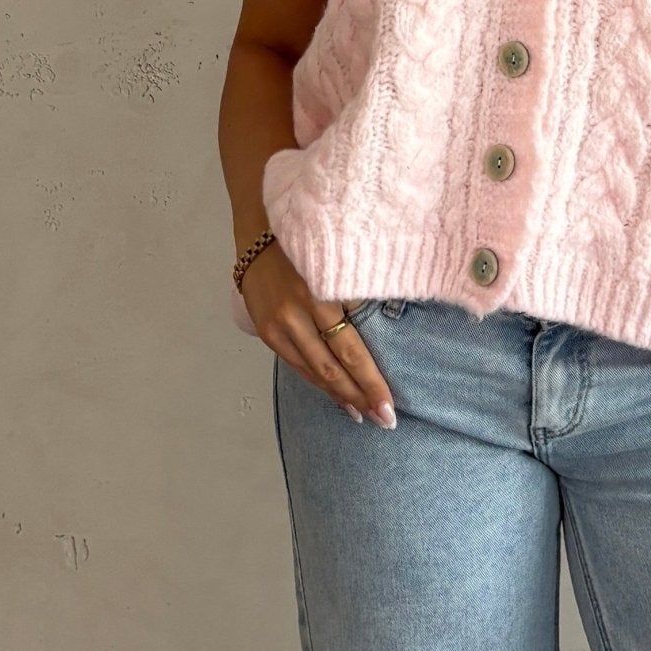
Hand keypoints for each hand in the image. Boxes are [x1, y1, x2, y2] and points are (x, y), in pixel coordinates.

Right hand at [241, 243, 397, 426]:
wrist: (261, 230)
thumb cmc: (313, 240)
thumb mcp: (340, 260)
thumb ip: (358, 294)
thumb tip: (388, 328)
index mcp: (319, 293)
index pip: (349, 349)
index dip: (370, 381)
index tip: (389, 407)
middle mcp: (295, 313)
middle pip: (330, 367)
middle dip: (359, 397)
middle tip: (383, 420)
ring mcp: (278, 325)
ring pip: (312, 371)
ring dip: (339, 395)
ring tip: (362, 415)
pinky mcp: (267, 331)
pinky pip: (296, 364)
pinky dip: (317, 382)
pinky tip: (335, 395)